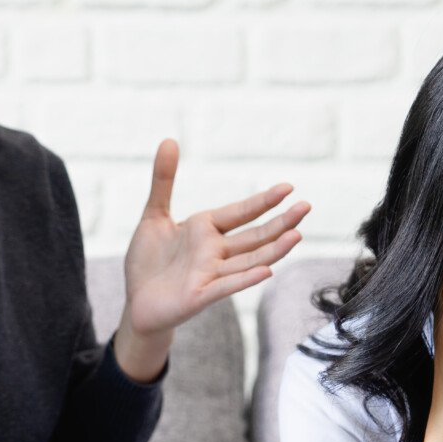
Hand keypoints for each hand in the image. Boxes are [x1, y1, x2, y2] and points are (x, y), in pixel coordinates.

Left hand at [116, 139, 309, 372]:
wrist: (135, 301)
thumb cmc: (148, 260)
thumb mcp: (154, 215)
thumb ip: (164, 180)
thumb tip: (170, 139)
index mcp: (206, 230)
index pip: (241, 212)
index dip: (263, 201)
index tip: (288, 187)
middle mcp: (215, 252)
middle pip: (254, 236)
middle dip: (280, 222)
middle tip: (306, 206)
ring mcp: (211, 274)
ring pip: (249, 260)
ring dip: (273, 249)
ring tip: (296, 235)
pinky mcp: (200, 296)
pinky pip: (226, 286)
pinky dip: (246, 279)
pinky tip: (266, 270)